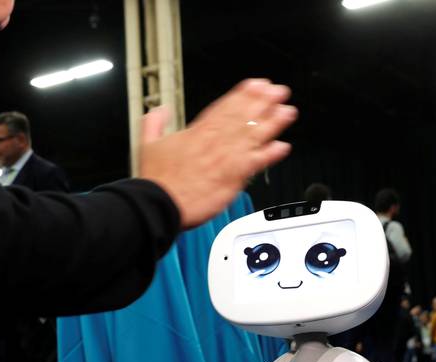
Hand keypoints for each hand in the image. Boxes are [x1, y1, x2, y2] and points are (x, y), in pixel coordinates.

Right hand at [138, 79, 296, 229]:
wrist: (160, 203)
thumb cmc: (156, 180)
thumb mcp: (148, 143)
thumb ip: (155, 123)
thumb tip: (159, 110)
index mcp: (197, 131)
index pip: (225, 107)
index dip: (243, 95)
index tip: (256, 85)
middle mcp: (215, 141)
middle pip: (244, 116)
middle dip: (263, 102)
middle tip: (278, 91)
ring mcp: (227, 157)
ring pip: (255, 134)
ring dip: (273, 122)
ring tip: (287, 112)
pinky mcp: (233, 175)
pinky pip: (258, 161)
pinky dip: (271, 153)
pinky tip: (282, 146)